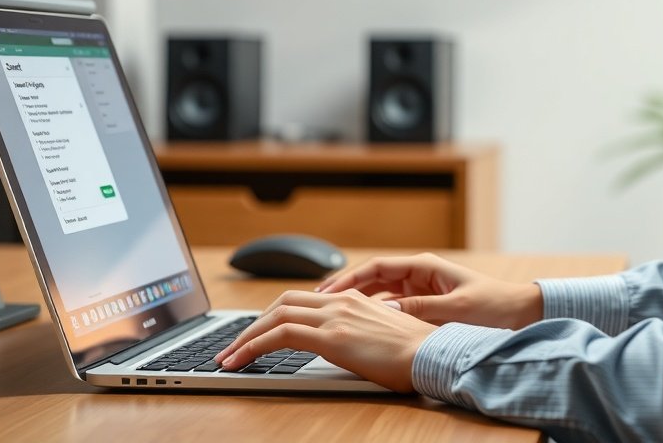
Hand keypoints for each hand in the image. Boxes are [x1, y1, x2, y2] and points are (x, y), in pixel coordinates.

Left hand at [213, 289, 436, 392]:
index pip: (301, 299)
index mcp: (352, 299)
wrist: (433, 355)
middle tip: (237, 346)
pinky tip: (240, 361)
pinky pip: (279, 335)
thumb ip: (360, 331)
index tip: (258, 333)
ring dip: (245, 337)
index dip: (273, 315)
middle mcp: (340, 302)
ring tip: (229, 358)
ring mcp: (335, 317)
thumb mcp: (382, 334)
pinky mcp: (331, 338)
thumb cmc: (415, 352)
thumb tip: (346, 343)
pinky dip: (253, 346)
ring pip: (274, 316)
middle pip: (282, 302)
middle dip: (253, 325)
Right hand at [315, 252, 542, 329]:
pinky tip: (360, 324)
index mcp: (424, 266)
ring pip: (380, 293)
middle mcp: (420, 274)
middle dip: (345, 289)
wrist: (520, 314)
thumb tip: (385, 311)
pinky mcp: (426, 304)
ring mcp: (421, 289)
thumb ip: (420, 308)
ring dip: (358, 302)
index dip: (349, 278)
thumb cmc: (494, 306)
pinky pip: (393, 306)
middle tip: (319, 303)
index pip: (376, 268)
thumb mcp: (455, 309)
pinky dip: (376, 313)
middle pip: (373, 279)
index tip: (327, 290)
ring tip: (331, 314)